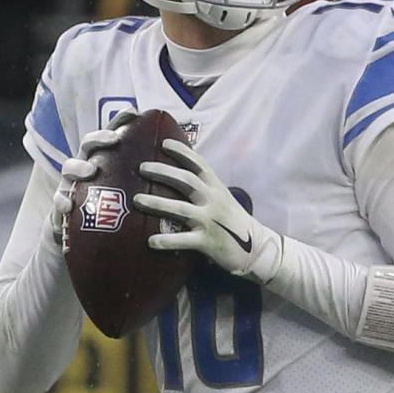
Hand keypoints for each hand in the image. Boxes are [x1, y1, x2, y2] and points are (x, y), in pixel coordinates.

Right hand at [52, 109, 136, 249]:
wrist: (83, 240)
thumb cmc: (112, 214)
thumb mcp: (131, 197)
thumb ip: (148, 184)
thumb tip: (182, 175)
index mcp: (104, 161)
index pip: (110, 135)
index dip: (119, 121)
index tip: (133, 112)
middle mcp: (85, 166)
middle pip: (88, 144)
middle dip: (99, 138)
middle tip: (114, 140)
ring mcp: (70, 184)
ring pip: (69, 167)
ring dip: (79, 166)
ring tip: (91, 170)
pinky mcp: (61, 204)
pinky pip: (58, 201)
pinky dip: (61, 202)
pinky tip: (68, 206)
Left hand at [136, 139, 282, 280]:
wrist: (256, 249)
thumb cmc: (234, 223)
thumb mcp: (223, 200)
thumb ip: (205, 190)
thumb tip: (180, 179)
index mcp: (216, 188)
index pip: (199, 164)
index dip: (182, 152)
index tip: (164, 143)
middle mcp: (213, 201)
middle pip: (185, 181)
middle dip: (162, 172)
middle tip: (142, 168)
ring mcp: (210, 221)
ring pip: (180, 209)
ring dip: (157, 203)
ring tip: (137, 200)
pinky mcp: (208, 242)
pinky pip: (183, 240)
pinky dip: (166, 241)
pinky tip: (150, 241)